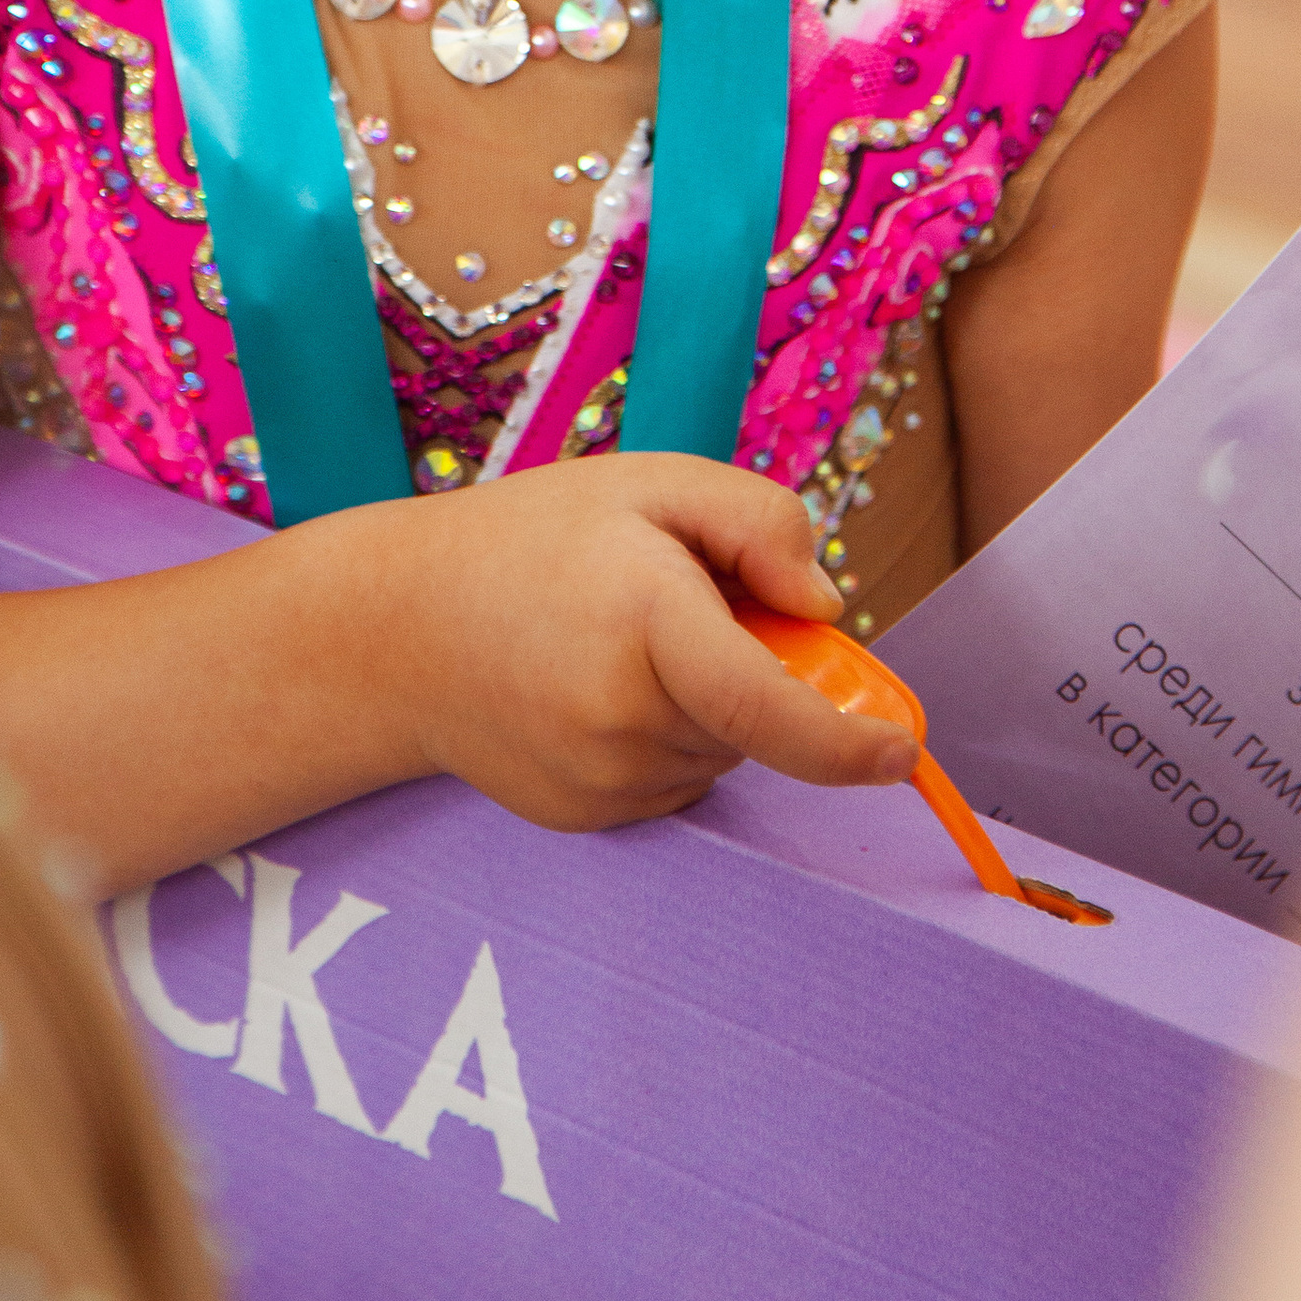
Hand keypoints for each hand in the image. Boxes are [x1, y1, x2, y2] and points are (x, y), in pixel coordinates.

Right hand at [370, 453, 920, 830]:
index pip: (771, 710)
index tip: (903, 752)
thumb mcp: (652, 484)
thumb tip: (826, 609)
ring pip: (718, 752)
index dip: (849, 742)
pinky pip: (674, 780)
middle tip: (678, 601)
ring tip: (621, 640)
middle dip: (754, 668)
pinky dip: (666, 737)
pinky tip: (596, 688)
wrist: (396, 628)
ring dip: (708, 704)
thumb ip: (760, 523)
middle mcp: (623, 718)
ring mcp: (599, 780)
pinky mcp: (585, 817)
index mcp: (646, 622)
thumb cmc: (534, 540)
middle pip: (756, 718)